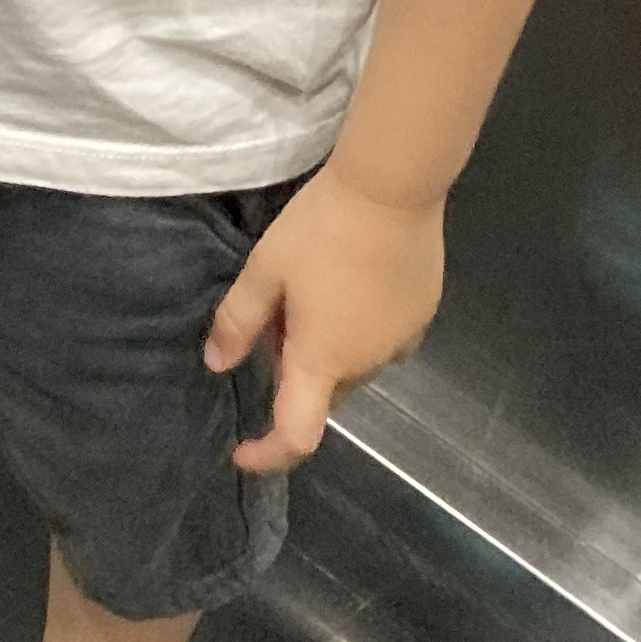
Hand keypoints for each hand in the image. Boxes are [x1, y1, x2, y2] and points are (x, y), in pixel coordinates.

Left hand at [203, 170, 445, 472]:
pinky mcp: (424, 314)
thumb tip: (216, 364)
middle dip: (295, 372)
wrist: (394, 186)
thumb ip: (237, 323)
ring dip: (329, 350)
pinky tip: (350, 283)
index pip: (297, 436)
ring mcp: (402, 341)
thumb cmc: (322, 228)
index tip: (242, 452)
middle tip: (276, 318)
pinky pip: (383, 341)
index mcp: (323, 360)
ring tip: (314, 291)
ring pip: (354, 366)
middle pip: (324, 392)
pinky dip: (360, 330)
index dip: (267, 456)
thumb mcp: (265, 269)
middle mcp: (367, 363)